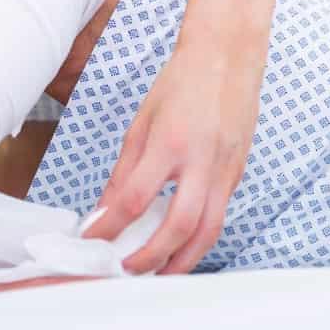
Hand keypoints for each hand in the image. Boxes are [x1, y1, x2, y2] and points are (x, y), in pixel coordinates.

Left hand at [80, 42, 262, 273]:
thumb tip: (105, 210)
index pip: (135, 199)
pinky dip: (199, 239)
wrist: (227, 55)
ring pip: (208, 231)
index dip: (110, 228)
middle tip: (127, 270)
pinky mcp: (238, 173)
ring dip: (183, 261)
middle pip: (178, 226)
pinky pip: (219, 216)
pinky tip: (181, 246)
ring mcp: (225, 169)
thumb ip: (125, 171)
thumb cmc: (182, 82)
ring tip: (158, 274)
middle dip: (151, 257)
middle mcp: (201, 160)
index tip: (92, 242)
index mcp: (169, 143)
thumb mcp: (142, 122)